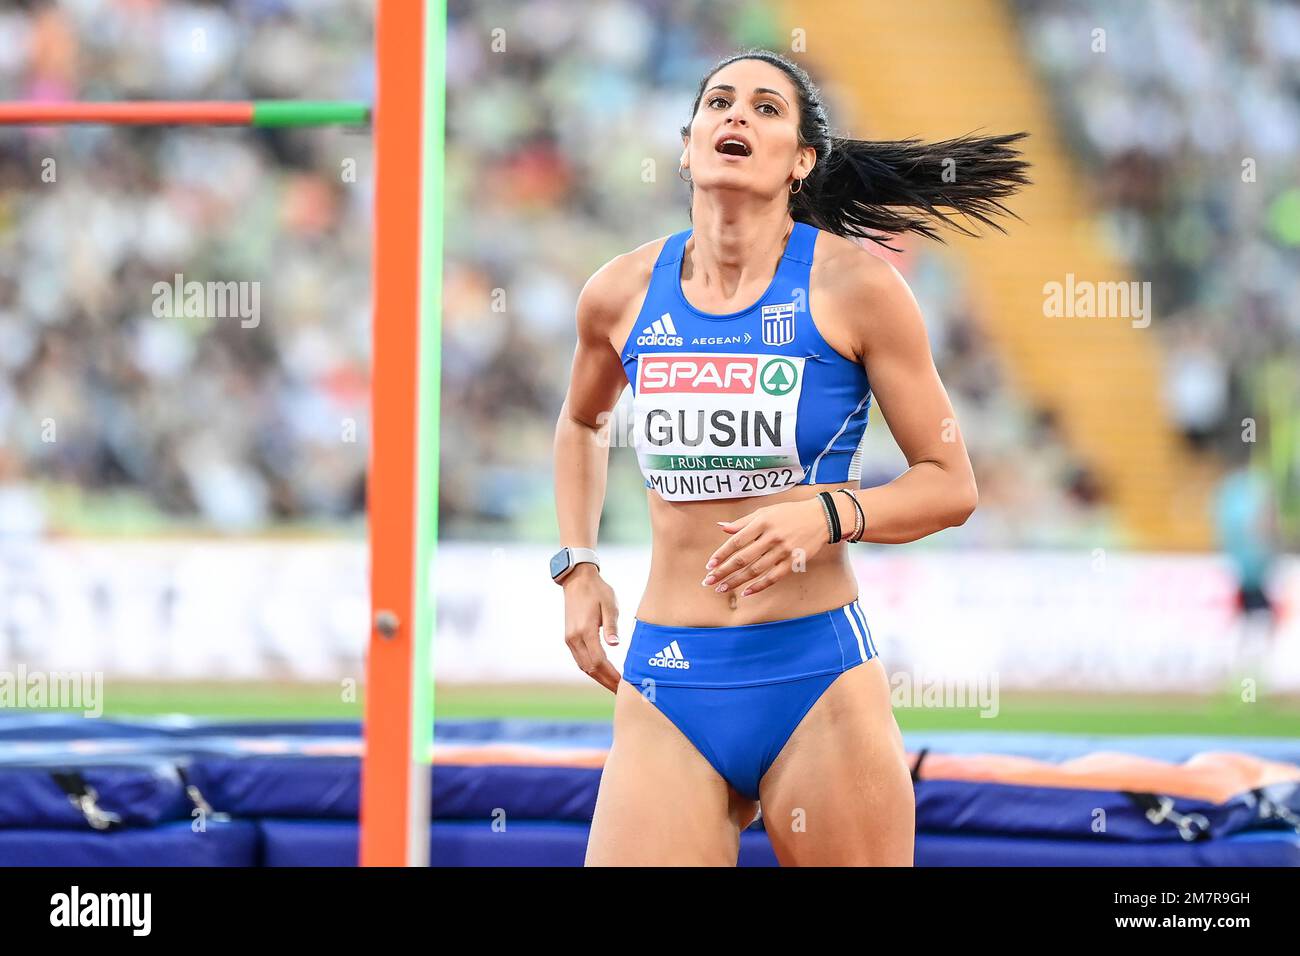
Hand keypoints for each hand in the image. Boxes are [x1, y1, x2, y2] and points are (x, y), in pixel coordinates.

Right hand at [561, 564, 621, 691]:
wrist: (577, 581)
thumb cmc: (597, 591)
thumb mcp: (609, 605)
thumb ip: (611, 626)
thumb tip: (615, 645)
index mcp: (585, 631)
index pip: (599, 661)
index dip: (611, 675)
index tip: (623, 684)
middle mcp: (574, 638)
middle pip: (590, 668)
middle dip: (605, 681)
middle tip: (620, 692)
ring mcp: (569, 639)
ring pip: (583, 666)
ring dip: (598, 678)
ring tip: (613, 686)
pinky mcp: (569, 638)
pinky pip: (580, 659)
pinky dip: (590, 669)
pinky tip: (601, 673)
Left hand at [702, 497, 833, 597]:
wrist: (821, 517)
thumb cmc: (790, 513)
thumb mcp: (766, 511)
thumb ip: (743, 521)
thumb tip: (721, 528)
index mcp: (762, 522)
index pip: (736, 541)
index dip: (721, 554)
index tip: (709, 565)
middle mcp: (772, 537)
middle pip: (743, 558)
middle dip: (723, 571)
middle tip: (709, 582)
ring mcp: (783, 551)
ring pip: (755, 570)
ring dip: (736, 581)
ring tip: (722, 589)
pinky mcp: (793, 562)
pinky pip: (773, 577)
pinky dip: (758, 586)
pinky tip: (745, 593)